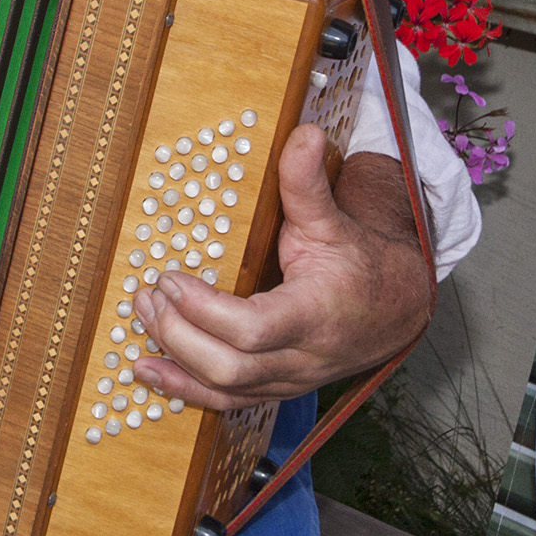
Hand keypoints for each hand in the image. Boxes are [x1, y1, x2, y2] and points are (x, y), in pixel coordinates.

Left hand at [130, 127, 433, 411]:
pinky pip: (226, 402)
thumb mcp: (334, 221)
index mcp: (316, 315)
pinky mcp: (276, 388)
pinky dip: (183, 389)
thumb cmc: (360, 264)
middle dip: (178, 334)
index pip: (253, 329)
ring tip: (140, 316)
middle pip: (230, 367)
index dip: (203, 309)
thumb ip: (307, 183)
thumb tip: (303, 133)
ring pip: (225, 390)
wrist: (395, 310)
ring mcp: (289, 380)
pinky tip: (146, 369)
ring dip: (174, 358)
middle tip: (146, 294)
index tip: (169, 277)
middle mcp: (303, 357)